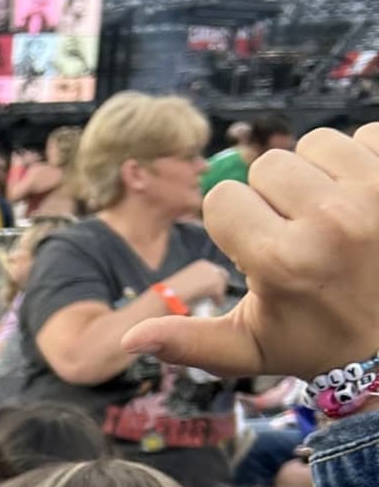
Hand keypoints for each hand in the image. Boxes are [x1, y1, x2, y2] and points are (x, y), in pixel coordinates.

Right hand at [124, 127, 378, 379]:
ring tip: (331, 214)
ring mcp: (374, 194)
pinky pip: (366, 135)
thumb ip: (188, 342)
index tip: (260, 249)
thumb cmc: (319, 342)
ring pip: (316, 142)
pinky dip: (361, 161)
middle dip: (276, 196)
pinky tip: (364, 199)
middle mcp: (329, 221)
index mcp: (280, 261)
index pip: (223, 198)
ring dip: (318, 172)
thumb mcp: (250, 350)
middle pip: (268, 164)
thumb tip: (132, 340)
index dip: (236, 224)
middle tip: (300, 234)